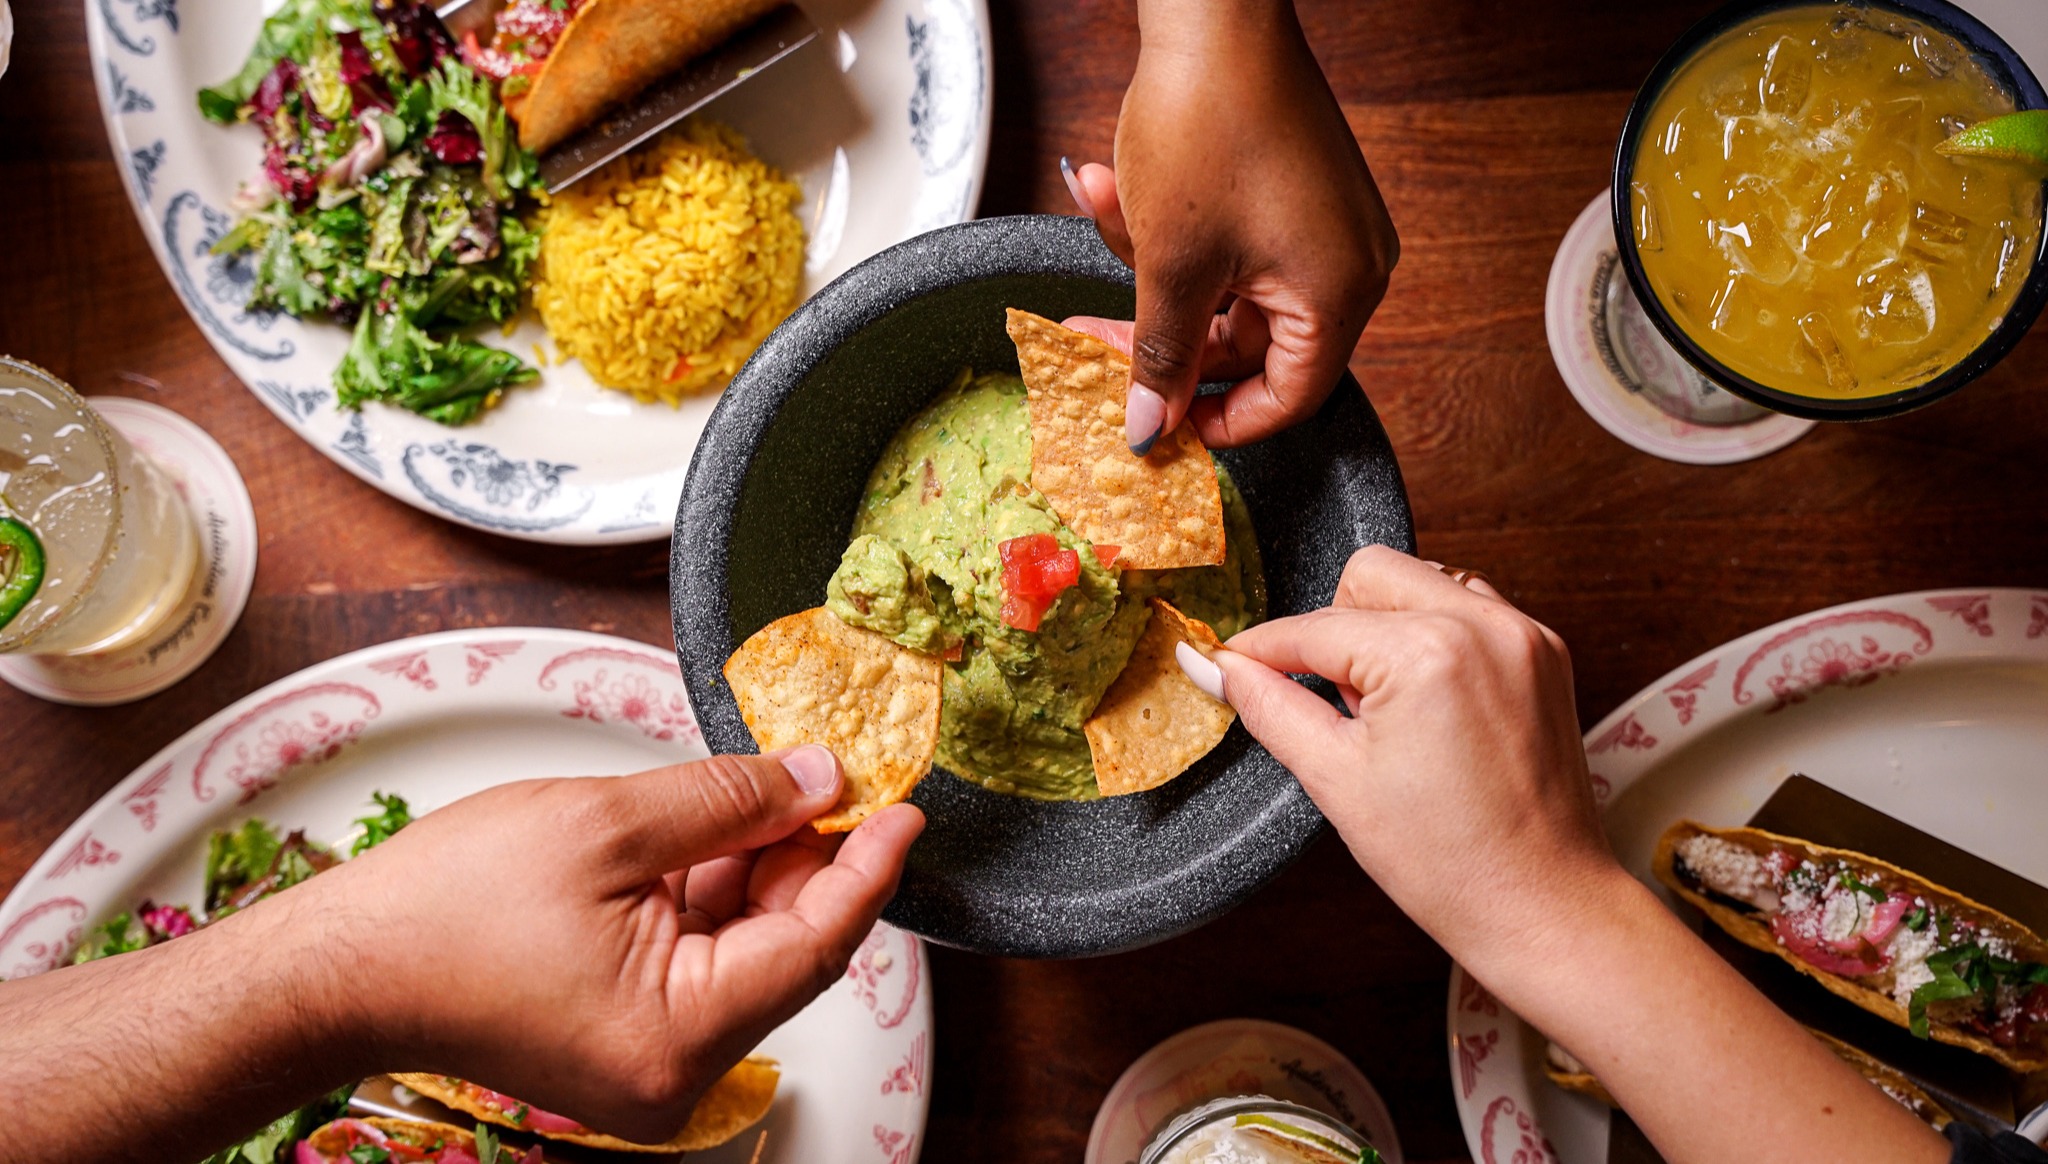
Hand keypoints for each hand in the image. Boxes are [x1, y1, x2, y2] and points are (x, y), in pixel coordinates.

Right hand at [306, 747, 921, 1142]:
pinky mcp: (624, 1043)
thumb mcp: (608, 823)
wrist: (340, 966)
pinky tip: (710, 831)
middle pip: (784, 948)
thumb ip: (728, 801)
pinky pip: (696, 962)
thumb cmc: (444, 908)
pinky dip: (708, 894)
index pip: (818, 944)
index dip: (869, 868)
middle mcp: (676, 1071)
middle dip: (805, 855)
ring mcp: (650, 1063)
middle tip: (829, 772)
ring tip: (755, 788)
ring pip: (742, 949)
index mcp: (679, 1034)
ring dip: (754, 868)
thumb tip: (817, 783)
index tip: (905, 809)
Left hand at [1062, 0, 1397, 451]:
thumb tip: (1149, 428)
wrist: (1214, 11)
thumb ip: (1161, 355)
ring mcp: (1322, 225)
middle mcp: (1347, 264)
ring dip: (1149, 266)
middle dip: (1155, 332)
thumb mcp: (1171, 261)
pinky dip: (1170, 229)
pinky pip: (1227, 243)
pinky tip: (1111, 186)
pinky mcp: (1291, 191)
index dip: (1219, 422)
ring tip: (1101, 205)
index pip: (1287, 398)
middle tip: (1087, 340)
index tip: (1157, 425)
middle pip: (1244, 345)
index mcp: (1339, 293)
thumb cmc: (1209, 122)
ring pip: (1222, 290)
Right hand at [1194, 546, 1615, 965]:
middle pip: (1369, 576)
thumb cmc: (1448, 862)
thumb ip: (1268, 707)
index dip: (1260, 651)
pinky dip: (1437, 637)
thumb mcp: (1335, 780)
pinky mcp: (1546, 653)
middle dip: (1335, 629)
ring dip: (1388, 626)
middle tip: (1340, 705)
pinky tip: (1431, 703)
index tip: (1226, 663)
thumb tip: (1216, 667)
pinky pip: (1470, 609)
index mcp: (1426, 653)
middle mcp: (1483, 626)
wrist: (1541, 906)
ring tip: (1392, 708)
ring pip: (1422, 582)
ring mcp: (1522, 635)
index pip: (1314, 629)